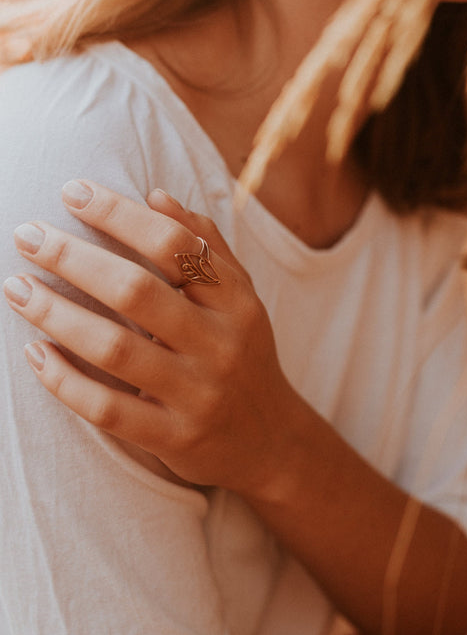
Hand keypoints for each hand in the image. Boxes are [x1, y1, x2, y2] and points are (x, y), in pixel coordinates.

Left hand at [3, 180, 296, 492]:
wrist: (272, 442)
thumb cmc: (244, 355)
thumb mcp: (241, 298)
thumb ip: (206, 245)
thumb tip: (154, 195)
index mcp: (237, 301)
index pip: (174, 245)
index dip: (120, 214)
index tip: (72, 192)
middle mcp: (220, 344)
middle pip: (136, 292)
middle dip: (73, 258)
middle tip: (26, 235)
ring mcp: (197, 394)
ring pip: (114, 349)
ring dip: (56, 314)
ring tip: (16, 288)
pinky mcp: (173, 438)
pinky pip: (108, 409)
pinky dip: (65, 380)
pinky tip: (35, 352)